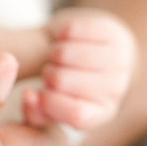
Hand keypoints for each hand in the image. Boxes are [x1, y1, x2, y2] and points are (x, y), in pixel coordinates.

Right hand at [22, 7, 136, 130]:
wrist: (105, 58)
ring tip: (57, 58)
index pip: (76, 114)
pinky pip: (73, 30)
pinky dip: (62, 34)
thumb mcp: (57, 107)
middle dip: (48, 74)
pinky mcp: (113, 33)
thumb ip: (37, 111)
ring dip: (54, 53)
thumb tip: (29, 95)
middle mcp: (116, 89)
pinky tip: (67, 40)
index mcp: (102, 113)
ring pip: (66, 53)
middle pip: (62, 81)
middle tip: (50, 72)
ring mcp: (118, 59)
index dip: (49, 104)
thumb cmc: (72, 88)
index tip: (34, 93)